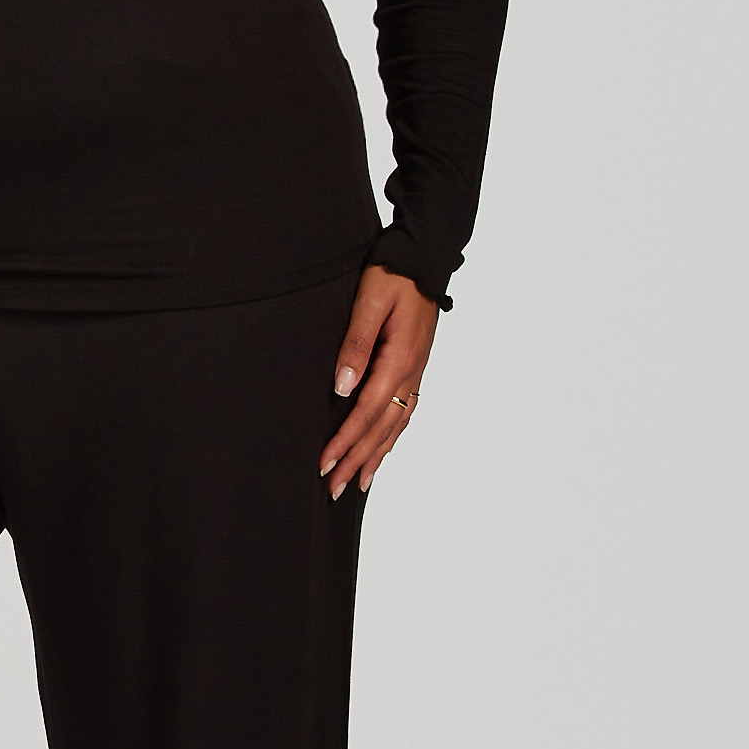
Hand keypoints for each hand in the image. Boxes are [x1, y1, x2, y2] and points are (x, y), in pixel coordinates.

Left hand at [319, 267, 437, 499]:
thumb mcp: (369, 302)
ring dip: (376, 455)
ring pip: (396, 425)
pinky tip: (383, 447)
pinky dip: (393, 436)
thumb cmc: (392, 275)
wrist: (423, 257)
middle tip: (334, 490)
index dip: (345, 441)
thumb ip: (356, 344)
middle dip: (357, 460)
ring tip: (359, 483)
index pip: (367, 412)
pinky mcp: (414, 367)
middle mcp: (411, 372)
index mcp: (399, 359)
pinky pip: (405, 412)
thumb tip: (342, 387)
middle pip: (382, 428)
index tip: (324, 464)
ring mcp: (415, 372)